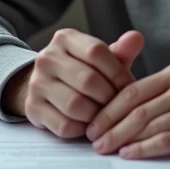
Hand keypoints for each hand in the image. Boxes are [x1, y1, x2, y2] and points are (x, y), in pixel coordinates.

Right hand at [5, 29, 143, 139]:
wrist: (44, 85)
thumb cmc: (81, 71)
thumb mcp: (99, 59)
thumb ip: (120, 52)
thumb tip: (137, 38)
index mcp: (65, 39)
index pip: (96, 52)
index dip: (117, 72)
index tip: (129, 86)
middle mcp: (46, 58)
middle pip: (87, 80)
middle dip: (109, 96)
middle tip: (119, 105)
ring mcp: (37, 83)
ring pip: (75, 105)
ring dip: (96, 115)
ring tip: (105, 116)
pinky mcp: (32, 108)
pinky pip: (64, 125)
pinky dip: (82, 130)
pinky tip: (89, 125)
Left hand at [86, 60, 169, 158]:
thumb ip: (161, 91)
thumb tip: (123, 109)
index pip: (132, 89)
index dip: (108, 108)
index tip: (92, 122)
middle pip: (136, 108)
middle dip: (108, 125)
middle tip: (92, 140)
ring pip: (148, 124)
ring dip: (121, 139)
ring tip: (105, 149)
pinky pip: (168, 140)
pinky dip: (144, 148)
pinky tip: (130, 154)